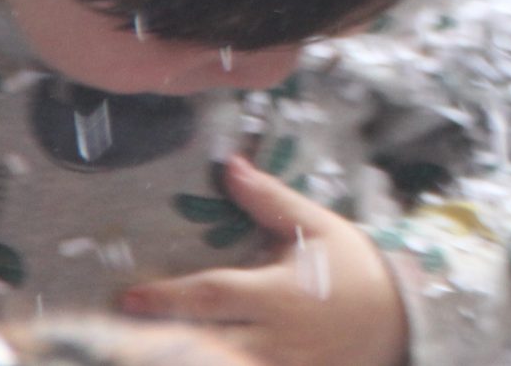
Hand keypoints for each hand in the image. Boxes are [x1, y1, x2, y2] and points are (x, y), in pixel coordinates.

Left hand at [122, 158, 406, 365]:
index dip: (168, 298)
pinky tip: (184, 358)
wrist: (398, 319)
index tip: (129, 297)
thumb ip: (269, 200)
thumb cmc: (351, 268)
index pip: (213, 295)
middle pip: (202, 342)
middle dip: (156, 340)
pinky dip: (212, 365)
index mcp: (278, 292)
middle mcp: (272, 336)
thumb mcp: (317, 227)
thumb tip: (230, 165)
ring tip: (136, 353)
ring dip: (177, 358)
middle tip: (113, 334)